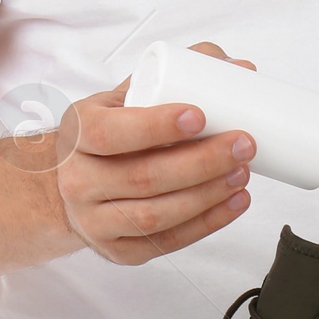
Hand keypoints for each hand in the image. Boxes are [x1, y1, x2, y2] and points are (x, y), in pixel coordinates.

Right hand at [45, 43, 258, 265]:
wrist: (75, 182)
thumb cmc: (112, 132)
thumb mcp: (127, 95)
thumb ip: (178, 73)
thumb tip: (240, 67)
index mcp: (78, 132)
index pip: (111, 133)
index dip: (156, 126)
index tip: (200, 115)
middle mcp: (78, 180)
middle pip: (142, 177)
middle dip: (201, 162)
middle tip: (243, 144)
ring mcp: (94, 221)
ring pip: (156, 215)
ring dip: (207, 195)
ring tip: (243, 172)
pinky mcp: (117, 251)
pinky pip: (165, 242)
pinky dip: (206, 223)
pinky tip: (234, 202)